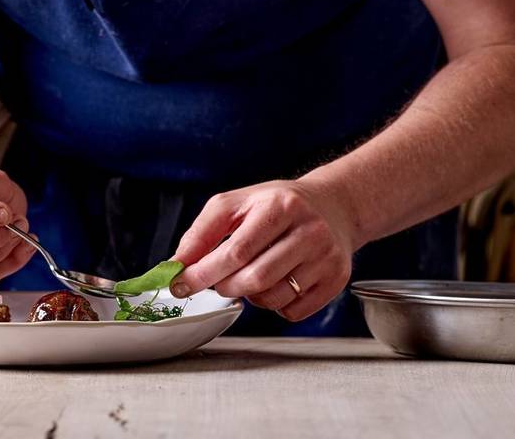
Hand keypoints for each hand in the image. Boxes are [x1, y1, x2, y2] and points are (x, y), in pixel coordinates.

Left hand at [170, 180, 355, 321]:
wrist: (333, 207)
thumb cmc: (279, 206)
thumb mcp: (239, 203)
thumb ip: (204, 231)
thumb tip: (178, 264)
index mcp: (281, 206)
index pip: (236, 251)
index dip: (203, 273)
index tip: (181, 284)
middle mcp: (309, 231)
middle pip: (254, 279)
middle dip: (224, 287)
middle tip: (217, 281)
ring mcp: (326, 257)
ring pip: (272, 298)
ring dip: (250, 296)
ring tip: (252, 275)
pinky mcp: (336, 279)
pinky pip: (293, 311)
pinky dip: (275, 305)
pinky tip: (278, 282)